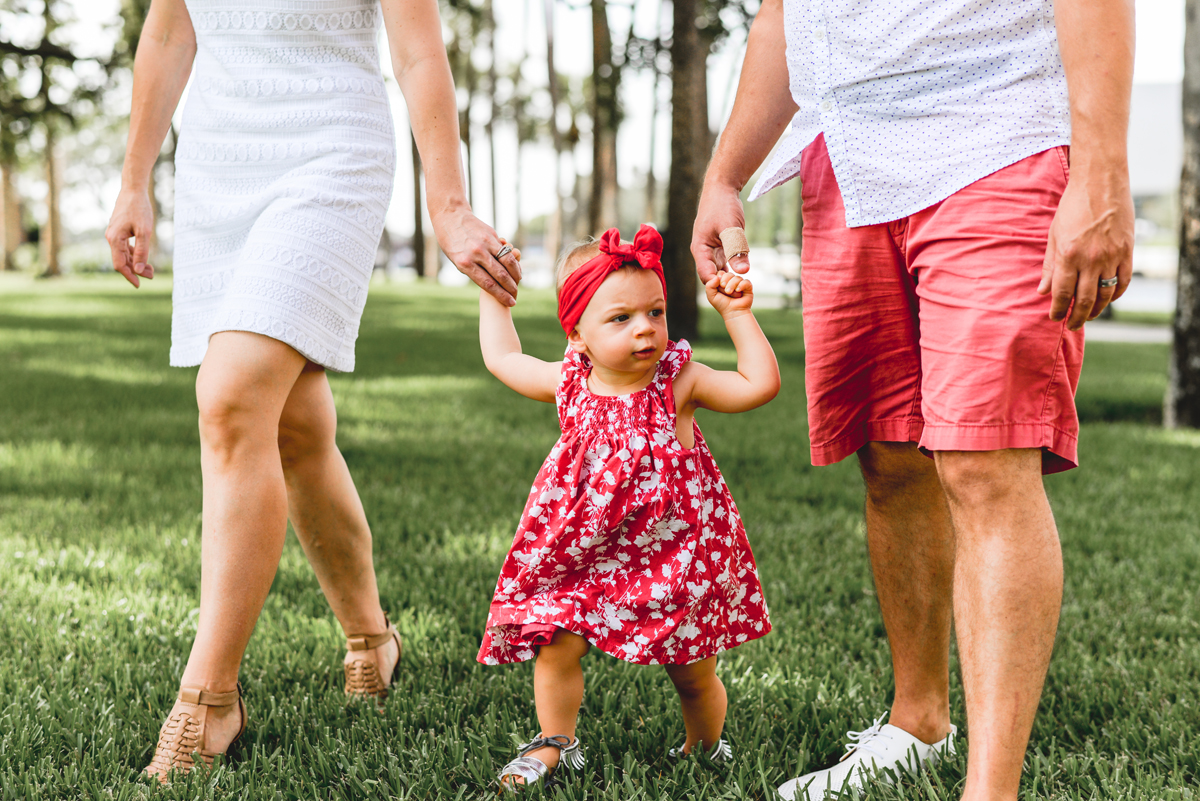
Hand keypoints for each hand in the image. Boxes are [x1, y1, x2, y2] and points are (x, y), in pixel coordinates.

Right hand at [105, 187, 155, 287]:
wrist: (133, 190)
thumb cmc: (140, 209)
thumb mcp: (145, 232)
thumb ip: (142, 251)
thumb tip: (138, 270)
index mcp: (115, 239)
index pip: (119, 264)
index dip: (129, 276)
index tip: (139, 285)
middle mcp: (111, 238)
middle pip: (122, 260)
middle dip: (136, 270)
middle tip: (152, 275)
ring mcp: (114, 234)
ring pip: (124, 254)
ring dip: (136, 262)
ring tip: (150, 269)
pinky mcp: (119, 230)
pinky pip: (124, 247)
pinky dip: (134, 254)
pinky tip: (143, 258)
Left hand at [431, 206, 522, 305]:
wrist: (450, 217)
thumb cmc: (451, 243)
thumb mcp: (456, 260)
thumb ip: (473, 271)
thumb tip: (491, 284)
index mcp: (465, 263)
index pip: (487, 284)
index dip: (501, 295)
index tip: (511, 302)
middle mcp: (476, 253)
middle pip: (500, 275)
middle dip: (511, 288)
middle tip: (516, 296)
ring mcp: (485, 243)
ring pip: (507, 262)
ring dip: (516, 275)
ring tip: (518, 282)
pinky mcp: (492, 235)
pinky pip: (506, 250)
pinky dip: (513, 261)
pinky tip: (516, 268)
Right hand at [691, 181, 746, 283]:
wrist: (722, 189)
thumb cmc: (723, 206)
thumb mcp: (731, 228)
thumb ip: (736, 249)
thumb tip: (744, 271)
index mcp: (700, 249)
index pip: (706, 275)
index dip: (718, 285)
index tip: (734, 288)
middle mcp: (704, 252)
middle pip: (712, 277)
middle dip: (724, 285)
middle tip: (741, 289)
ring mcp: (711, 251)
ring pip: (719, 272)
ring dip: (729, 279)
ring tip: (743, 285)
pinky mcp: (720, 248)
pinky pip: (725, 264)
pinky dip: (733, 270)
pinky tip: (743, 274)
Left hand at [705, 271, 753, 315]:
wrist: (733, 312)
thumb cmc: (722, 305)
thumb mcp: (711, 296)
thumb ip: (709, 285)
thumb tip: (717, 276)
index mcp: (723, 282)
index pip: (721, 273)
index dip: (720, 277)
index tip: (719, 285)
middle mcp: (731, 282)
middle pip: (729, 273)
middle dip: (726, 280)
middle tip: (725, 289)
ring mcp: (740, 284)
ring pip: (737, 277)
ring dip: (732, 284)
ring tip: (730, 293)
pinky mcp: (748, 287)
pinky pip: (746, 281)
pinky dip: (741, 285)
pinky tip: (738, 291)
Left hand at [1038, 169, 1133, 329]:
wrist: (1100, 184)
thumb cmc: (1072, 208)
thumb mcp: (1053, 235)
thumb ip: (1050, 265)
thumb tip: (1043, 291)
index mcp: (1068, 255)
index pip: (1062, 293)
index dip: (1058, 309)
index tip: (1054, 317)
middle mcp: (1090, 259)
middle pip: (1084, 299)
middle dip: (1076, 317)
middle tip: (1071, 325)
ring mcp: (1111, 256)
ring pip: (1106, 295)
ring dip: (1097, 310)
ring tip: (1088, 316)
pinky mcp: (1127, 251)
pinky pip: (1123, 280)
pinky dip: (1116, 294)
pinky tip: (1108, 299)